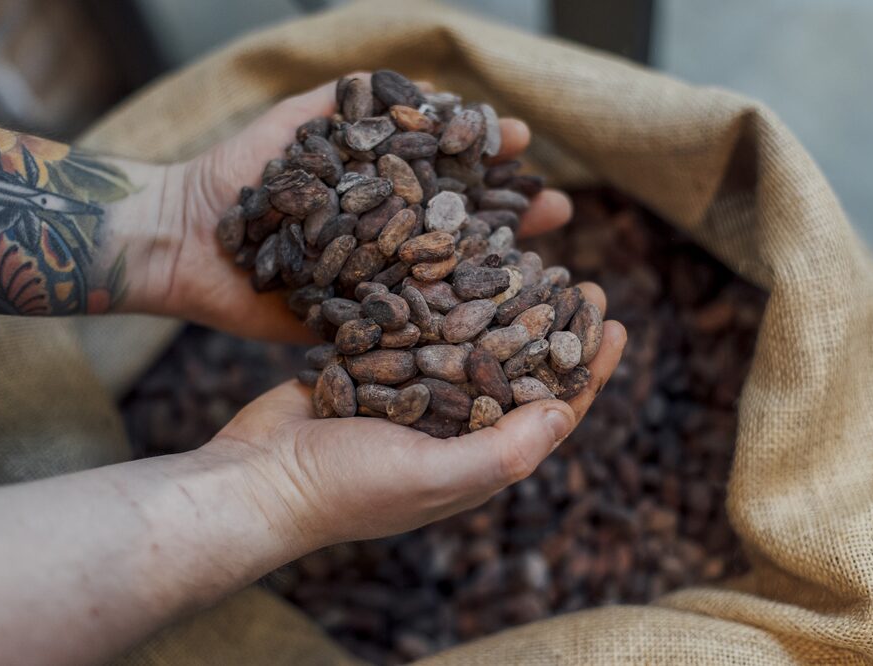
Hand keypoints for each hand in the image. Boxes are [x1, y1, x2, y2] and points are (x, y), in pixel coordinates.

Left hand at [157, 73, 573, 340]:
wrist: (181, 238)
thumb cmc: (236, 173)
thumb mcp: (298, 122)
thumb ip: (352, 100)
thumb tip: (426, 87)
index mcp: (378, 186)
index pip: (447, 167)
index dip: (485, 153)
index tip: (522, 139)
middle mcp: (385, 233)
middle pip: (460, 222)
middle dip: (509, 211)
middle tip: (558, 205)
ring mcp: (374, 279)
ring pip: (446, 274)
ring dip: (495, 267)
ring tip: (546, 258)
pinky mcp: (354, 321)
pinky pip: (407, 322)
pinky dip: (450, 323)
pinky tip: (490, 320)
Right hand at [204, 296, 626, 553]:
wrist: (257, 478)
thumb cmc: (345, 488)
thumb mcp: (429, 477)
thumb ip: (501, 453)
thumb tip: (567, 415)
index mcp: (476, 461)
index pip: (550, 415)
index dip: (588, 372)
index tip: (616, 325)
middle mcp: (453, 429)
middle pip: (520, 373)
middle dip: (554, 330)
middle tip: (583, 283)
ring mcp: (414, 399)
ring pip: (474, 345)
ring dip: (506, 309)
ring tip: (532, 265)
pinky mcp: (376, 371)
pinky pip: (423, 331)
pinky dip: (446, 301)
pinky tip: (459, 266)